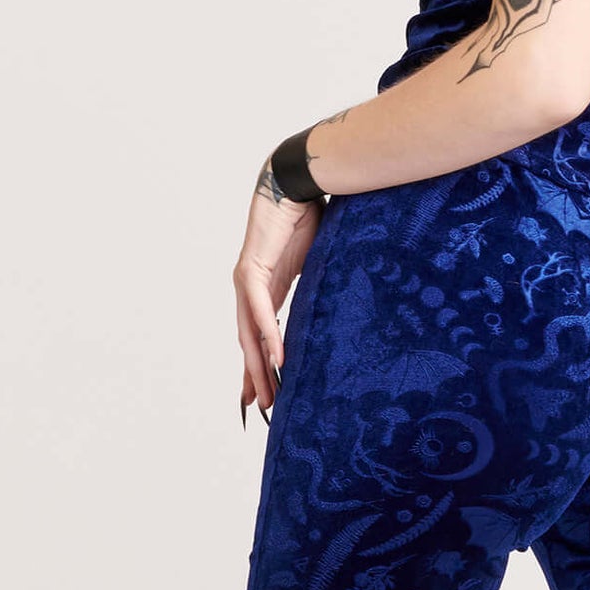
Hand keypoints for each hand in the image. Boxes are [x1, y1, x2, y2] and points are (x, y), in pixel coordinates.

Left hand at [235, 168, 321, 425]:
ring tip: (268, 396)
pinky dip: (269, 336)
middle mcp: (250, 290)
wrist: (293, 180)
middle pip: (250, 343)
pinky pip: (261, 311)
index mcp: (266, 289)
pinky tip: (278, 359)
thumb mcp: (317, 262)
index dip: (261, 366)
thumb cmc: (307, 214)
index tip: (265, 393)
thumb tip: (343, 303)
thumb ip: (321, 287)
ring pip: (250, 335)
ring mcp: (246, 282)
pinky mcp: (251, 270)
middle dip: (256, 378)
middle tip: (263, 409)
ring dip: (259, 367)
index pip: (259, 336)